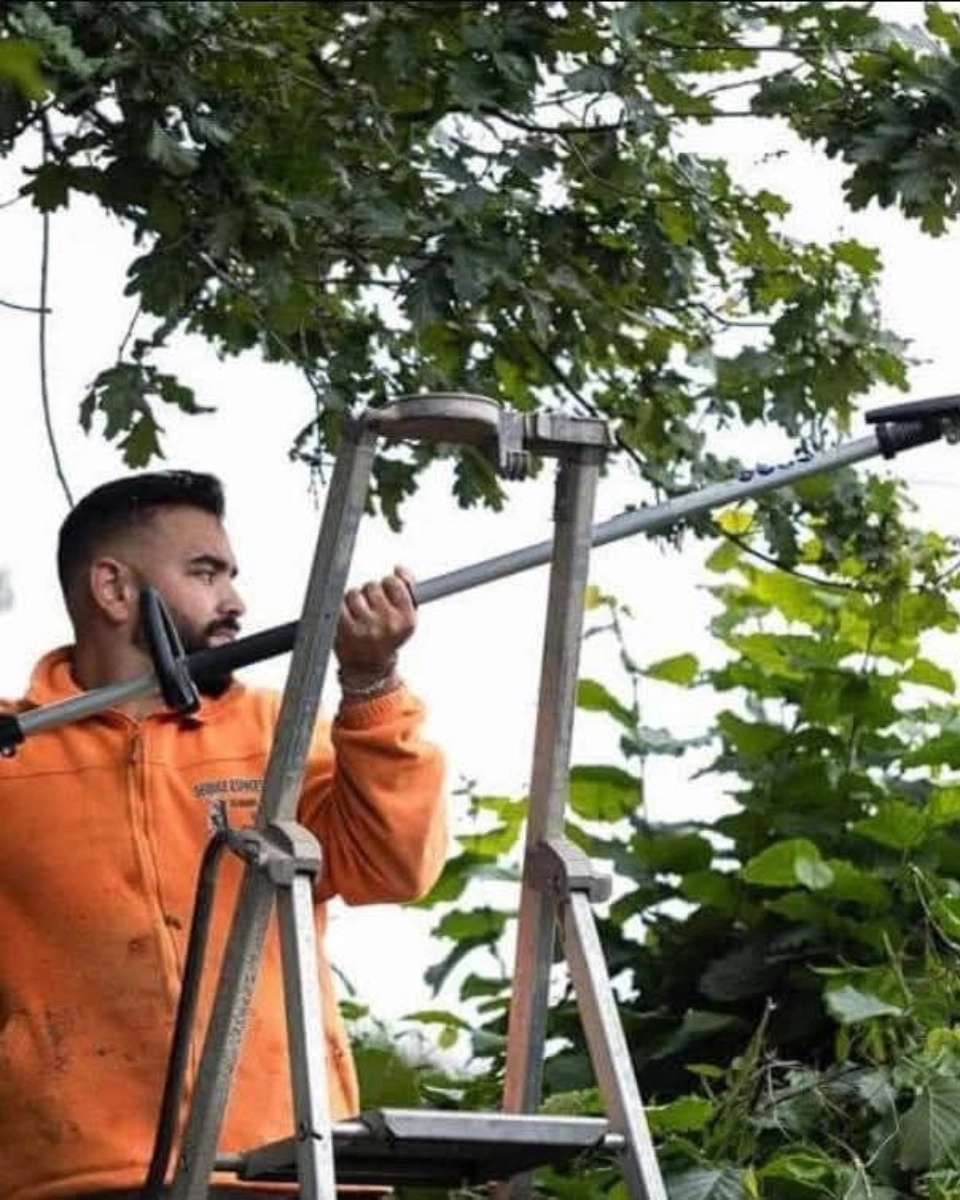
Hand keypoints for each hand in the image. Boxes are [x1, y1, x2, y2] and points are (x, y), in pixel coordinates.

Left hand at [334, 565, 416, 679]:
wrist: (369, 669)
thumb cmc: (387, 639)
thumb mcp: (406, 617)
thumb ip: (407, 589)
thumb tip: (399, 568)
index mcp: (406, 619)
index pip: (394, 583)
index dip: (388, 585)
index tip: (387, 593)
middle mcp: (387, 623)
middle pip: (372, 586)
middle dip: (370, 593)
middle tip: (372, 609)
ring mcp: (365, 626)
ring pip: (354, 593)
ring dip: (354, 600)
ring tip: (359, 615)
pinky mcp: (345, 629)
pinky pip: (339, 603)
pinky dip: (341, 607)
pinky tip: (347, 617)